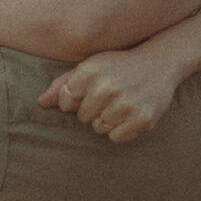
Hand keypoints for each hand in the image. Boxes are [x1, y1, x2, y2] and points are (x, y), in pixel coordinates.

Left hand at [37, 49, 178, 142]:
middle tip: (110, 94)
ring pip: (98, 128)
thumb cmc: (119, 65)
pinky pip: (116, 137)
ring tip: (120, 102)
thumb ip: (63, 84)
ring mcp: (124, 104)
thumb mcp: (91, 66)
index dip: (76, 99)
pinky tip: (129, 112)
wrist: (160, 63)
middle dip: (92, 108)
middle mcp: (106, 88)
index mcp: (89, 72)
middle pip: (82, 117)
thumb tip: (40, 103)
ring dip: (106, 119)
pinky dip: (121, 129)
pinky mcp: (141, 119)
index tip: (91, 90)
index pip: (65, 102)